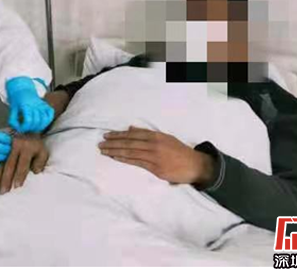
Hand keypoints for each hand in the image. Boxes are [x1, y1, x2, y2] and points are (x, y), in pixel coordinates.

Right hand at [0, 132, 48, 193]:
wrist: (26, 128)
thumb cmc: (35, 144)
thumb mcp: (42, 151)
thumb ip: (40, 162)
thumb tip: (35, 172)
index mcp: (26, 148)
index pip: (22, 165)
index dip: (20, 176)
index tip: (16, 187)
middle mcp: (14, 147)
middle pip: (8, 166)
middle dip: (5, 180)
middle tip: (2, 193)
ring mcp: (4, 148)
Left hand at [6, 77, 53, 132]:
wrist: (23, 89)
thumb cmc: (17, 100)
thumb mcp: (12, 109)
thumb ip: (13, 121)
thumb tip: (18, 129)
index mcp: (26, 106)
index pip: (28, 121)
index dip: (24, 127)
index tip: (21, 128)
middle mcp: (35, 105)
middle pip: (36, 122)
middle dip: (31, 128)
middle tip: (26, 128)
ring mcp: (42, 105)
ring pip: (45, 119)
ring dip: (39, 127)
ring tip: (34, 127)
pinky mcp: (46, 105)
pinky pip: (50, 114)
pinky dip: (48, 120)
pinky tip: (42, 122)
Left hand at [98, 126, 214, 185]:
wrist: (195, 165)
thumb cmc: (179, 151)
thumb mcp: (165, 138)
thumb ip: (148, 134)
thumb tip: (131, 128)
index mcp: (156, 136)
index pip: (133, 134)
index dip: (119, 135)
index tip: (107, 135)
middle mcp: (154, 144)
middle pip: (129, 142)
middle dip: (113, 142)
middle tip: (101, 143)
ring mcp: (154, 157)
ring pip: (131, 152)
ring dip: (115, 151)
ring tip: (104, 150)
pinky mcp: (155, 168)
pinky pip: (137, 163)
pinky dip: (124, 160)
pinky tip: (116, 158)